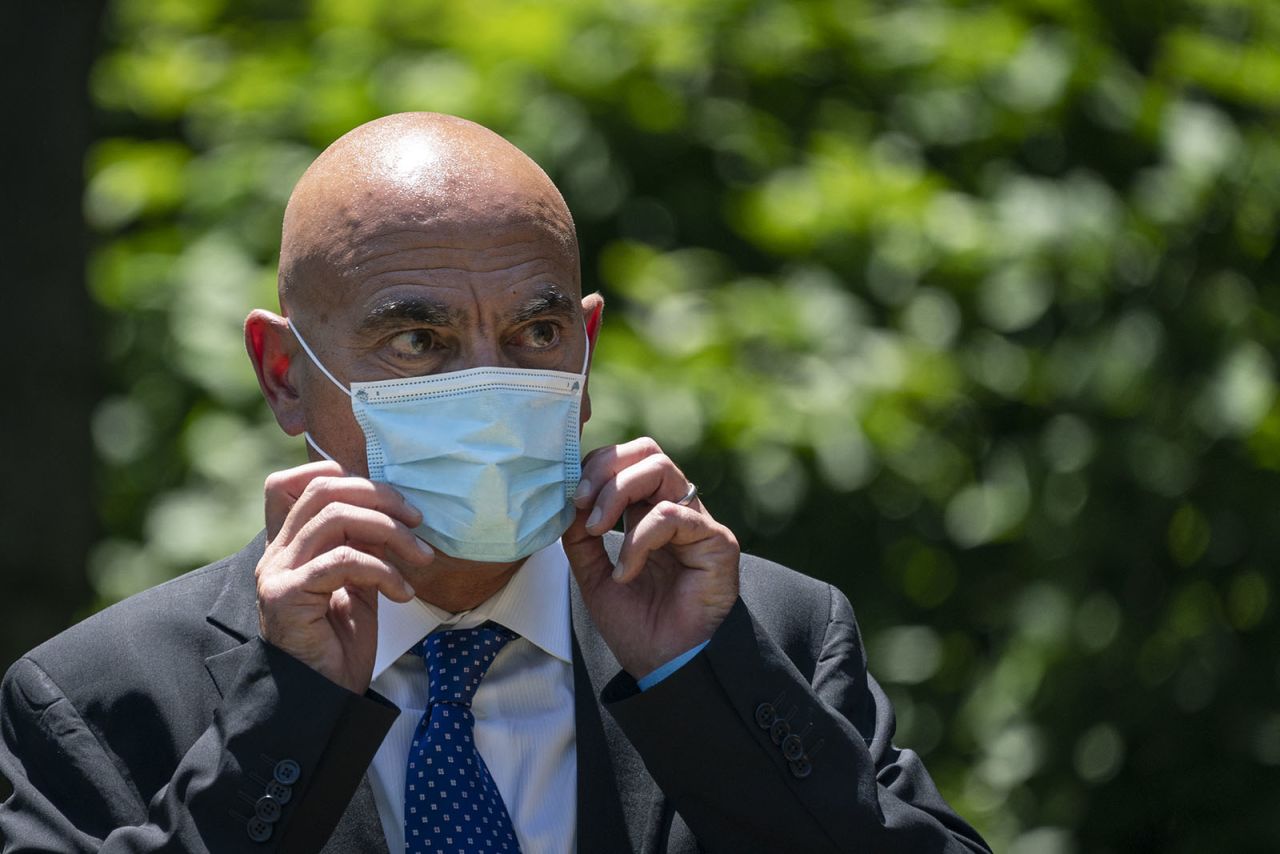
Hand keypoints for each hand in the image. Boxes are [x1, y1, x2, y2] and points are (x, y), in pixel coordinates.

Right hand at [255, 461, 432, 693]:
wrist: (322, 698)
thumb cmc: (340, 645)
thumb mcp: (359, 583)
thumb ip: (365, 545)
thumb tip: (396, 512)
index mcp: (290, 545)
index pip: (293, 482)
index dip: (340, 473)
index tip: (388, 498)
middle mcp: (276, 553)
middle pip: (324, 490)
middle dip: (380, 496)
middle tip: (417, 520)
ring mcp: (276, 572)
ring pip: (335, 518)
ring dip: (390, 532)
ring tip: (420, 557)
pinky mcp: (286, 595)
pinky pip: (342, 561)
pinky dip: (383, 569)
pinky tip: (402, 591)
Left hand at [563, 438, 739, 679]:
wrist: (664, 666)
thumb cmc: (635, 624)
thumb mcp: (591, 573)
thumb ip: (579, 535)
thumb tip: (568, 496)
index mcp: (647, 512)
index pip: (625, 461)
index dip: (595, 469)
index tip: (570, 500)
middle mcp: (675, 509)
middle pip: (646, 451)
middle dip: (605, 469)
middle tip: (581, 503)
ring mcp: (698, 522)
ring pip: (660, 469)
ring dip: (617, 493)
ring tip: (598, 531)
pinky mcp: (716, 541)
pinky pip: (671, 515)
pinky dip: (638, 539)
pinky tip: (626, 572)